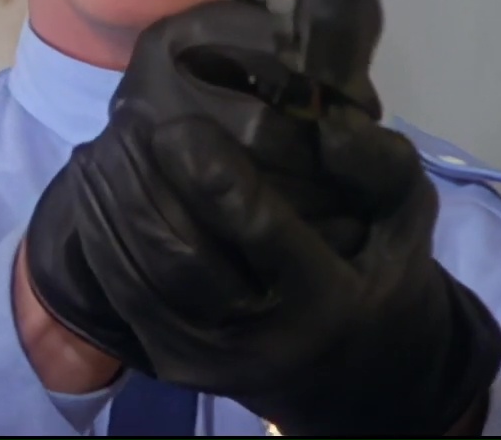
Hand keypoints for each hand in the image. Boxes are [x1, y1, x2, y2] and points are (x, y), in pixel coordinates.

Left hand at [24, 0, 500, 435]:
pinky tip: (92, 195)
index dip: (211, 175)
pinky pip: (124, 301)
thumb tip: (328, 123)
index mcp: (325, 299)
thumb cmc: (384, 274)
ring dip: (108, 210)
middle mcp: (261, 339)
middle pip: (180, 255)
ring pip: (139, 280)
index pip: (258, 231)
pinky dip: (99, 244)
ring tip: (97, 148)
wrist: (362, 380)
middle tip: (121, 123)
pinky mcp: (175, 367)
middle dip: (140, 185)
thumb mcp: (408, 217)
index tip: (175, 122)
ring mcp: (210, 361)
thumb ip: (380, 165)